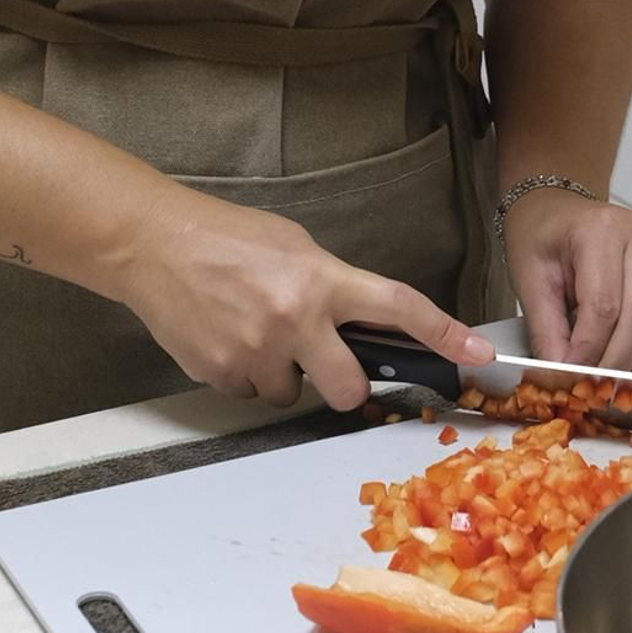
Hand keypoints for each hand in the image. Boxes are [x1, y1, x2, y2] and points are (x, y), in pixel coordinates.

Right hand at [121, 183, 492, 411]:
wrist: (153, 244)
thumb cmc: (226, 237)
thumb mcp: (294, 248)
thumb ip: (332, 287)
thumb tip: (360, 324)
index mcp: (322, 280)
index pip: (398, 309)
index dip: (443, 335)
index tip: (478, 357)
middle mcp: (295, 320)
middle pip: (350, 390)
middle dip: (344, 385)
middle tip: (321, 361)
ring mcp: (257, 352)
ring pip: (293, 395)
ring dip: (282, 374)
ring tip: (253, 331)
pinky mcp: (222, 373)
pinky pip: (251, 392)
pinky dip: (245, 372)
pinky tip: (226, 335)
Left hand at [505, 190, 631, 372]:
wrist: (555, 210)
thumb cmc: (541, 238)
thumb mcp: (530, 280)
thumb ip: (546, 330)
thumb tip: (562, 375)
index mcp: (598, 231)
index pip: (603, 304)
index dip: (590, 349)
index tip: (573, 378)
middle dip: (620, 360)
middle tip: (598, 389)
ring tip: (621, 384)